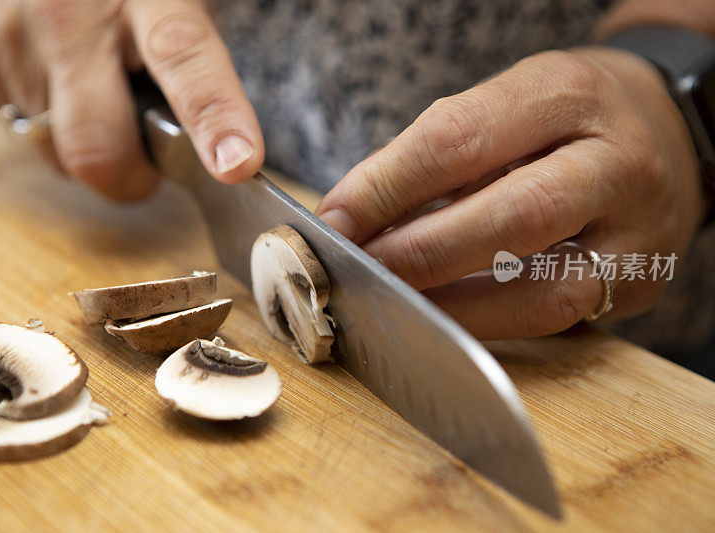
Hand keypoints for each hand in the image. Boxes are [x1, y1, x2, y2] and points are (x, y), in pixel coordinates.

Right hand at [0, 0, 263, 200]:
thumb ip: (191, 63)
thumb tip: (225, 148)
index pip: (184, 60)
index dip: (214, 118)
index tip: (237, 164)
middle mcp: (70, 15)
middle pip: (98, 146)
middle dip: (128, 179)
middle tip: (147, 168)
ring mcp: (14, 36)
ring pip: (58, 154)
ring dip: (89, 149)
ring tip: (99, 95)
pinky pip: (26, 133)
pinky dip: (53, 129)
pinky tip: (63, 83)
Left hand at [316, 48, 705, 338]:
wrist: (660, 134)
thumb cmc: (557, 121)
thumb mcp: (500, 108)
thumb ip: (430, 159)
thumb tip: (349, 221)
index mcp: (565, 94)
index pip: (458, 140)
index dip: (384, 188)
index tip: (333, 222)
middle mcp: (616, 161)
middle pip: (511, 217)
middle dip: (419, 256)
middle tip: (359, 273)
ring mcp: (639, 231)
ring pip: (540, 290)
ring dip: (450, 306)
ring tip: (392, 305)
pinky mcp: (640, 284)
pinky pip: (555, 321)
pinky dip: (486, 325)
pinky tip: (441, 319)